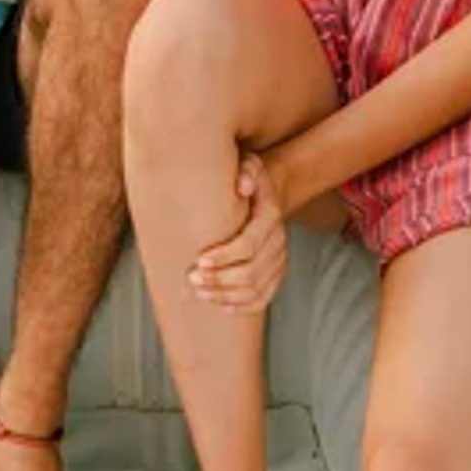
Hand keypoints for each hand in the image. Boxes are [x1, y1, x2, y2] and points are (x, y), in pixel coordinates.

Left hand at [189, 151, 292, 312]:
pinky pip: (264, 297)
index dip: (224, 256)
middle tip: (191, 280)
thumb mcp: (248, 164)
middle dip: (220, 279)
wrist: (266, 192)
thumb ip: (246, 170)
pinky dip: (243, 306)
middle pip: (251, 271)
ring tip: (199, 293)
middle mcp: (279, 241)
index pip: (249, 244)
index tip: (199, 261)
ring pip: (256, 288)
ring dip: (226, 295)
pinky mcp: (276, 274)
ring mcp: (279, 260)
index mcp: (270, 216)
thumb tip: (242, 186)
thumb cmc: (247, 178)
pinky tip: (222, 307)